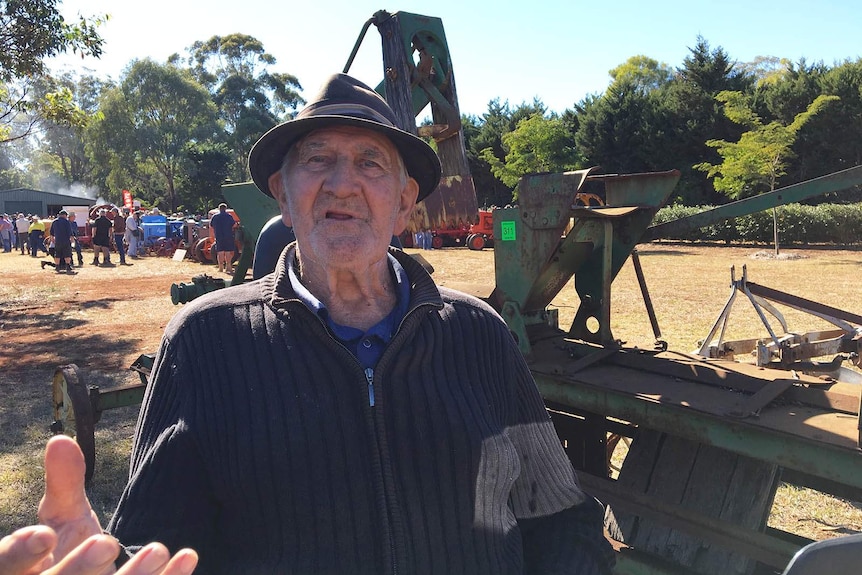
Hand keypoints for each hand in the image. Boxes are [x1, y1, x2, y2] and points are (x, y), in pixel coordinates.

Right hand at [0, 436, 198, 573]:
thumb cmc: (68, 550)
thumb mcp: (62, 518)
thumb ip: (63, 484)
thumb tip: (60, 439)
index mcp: (25, 570)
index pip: (8, 565)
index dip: (20, 553)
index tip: (44, 535)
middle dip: (78, 568)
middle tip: (106, 543)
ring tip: (157, 548)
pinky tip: (187, 556)